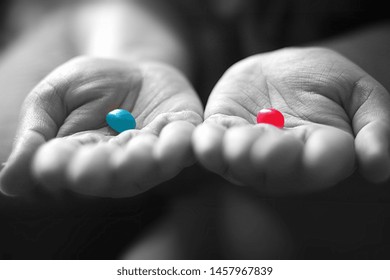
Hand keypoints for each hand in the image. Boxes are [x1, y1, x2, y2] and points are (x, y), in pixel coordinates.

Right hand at [0, 56, 202, 196]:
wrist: (134, 69)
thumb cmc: (90, 85)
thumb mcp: (55, 96)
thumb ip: (36, 131)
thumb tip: (9, 181)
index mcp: (84, 158)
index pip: (69, 166)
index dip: (61, 167)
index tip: (49, 166)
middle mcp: (120, 164)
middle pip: (111, 173)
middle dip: (102, 171)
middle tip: (89, 169)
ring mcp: (154, 151)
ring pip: (150, 164)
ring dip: (143, 163)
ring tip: (136, 155)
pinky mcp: (182, 132)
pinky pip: (184, 143)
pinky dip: (180, 145)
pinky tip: (176, 143)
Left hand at [193, 47, 389, 194]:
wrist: (287, 70)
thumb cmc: (327, 81)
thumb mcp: (360, 94)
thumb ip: (375, 127)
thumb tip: (380, 167)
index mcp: (322, 152)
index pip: (324, 162)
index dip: (322, 159)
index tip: (322, 153)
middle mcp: (284, 160)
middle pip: (277, 168)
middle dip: (272, 159)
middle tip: (270, 150)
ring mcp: (250, 149)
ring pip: (241, 162)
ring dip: (237, 156)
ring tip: (235, 147)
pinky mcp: (223, 131)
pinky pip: (212, 144)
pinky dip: (207, 145)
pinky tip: (203, 142)